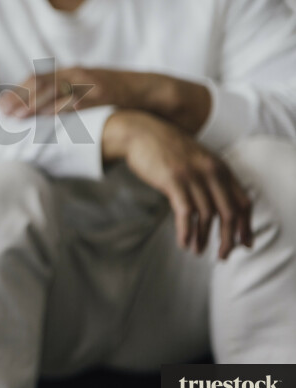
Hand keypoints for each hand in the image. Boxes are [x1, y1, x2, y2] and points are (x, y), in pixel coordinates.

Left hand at [0, 68, 210, 132]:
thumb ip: (69, 100)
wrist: (153, 91)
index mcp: (71, 73)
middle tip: (3, 113)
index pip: (38, 79)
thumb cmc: (117, 97)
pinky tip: (50, 119)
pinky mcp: (106, 94)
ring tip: (19, 117)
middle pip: (42, 83)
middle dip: (20, 98)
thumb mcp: (90, 93)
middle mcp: (78, 74)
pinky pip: (81, 102)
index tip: (1, 104)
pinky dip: (64, 110)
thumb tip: (44, 119)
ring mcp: (92, 83)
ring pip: (57, 91)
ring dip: (35, 105)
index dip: (18, 91)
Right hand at [103, 110, 252, 259]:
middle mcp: (211, 171)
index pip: (244, 202)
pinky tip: (183, 243)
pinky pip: (186, 213)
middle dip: (228, 239)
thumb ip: (211, 177)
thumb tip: (218, 206)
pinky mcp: (173, 180)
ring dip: (203, 238)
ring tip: (197, 251)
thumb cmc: (166, 149)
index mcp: (221, 167)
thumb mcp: (197, 159)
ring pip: (208, 216)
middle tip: (223, 256)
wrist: (140, 132)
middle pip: (230, 213)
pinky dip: (187, 232)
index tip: (244, 244)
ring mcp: (192, 175)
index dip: (246, 226)